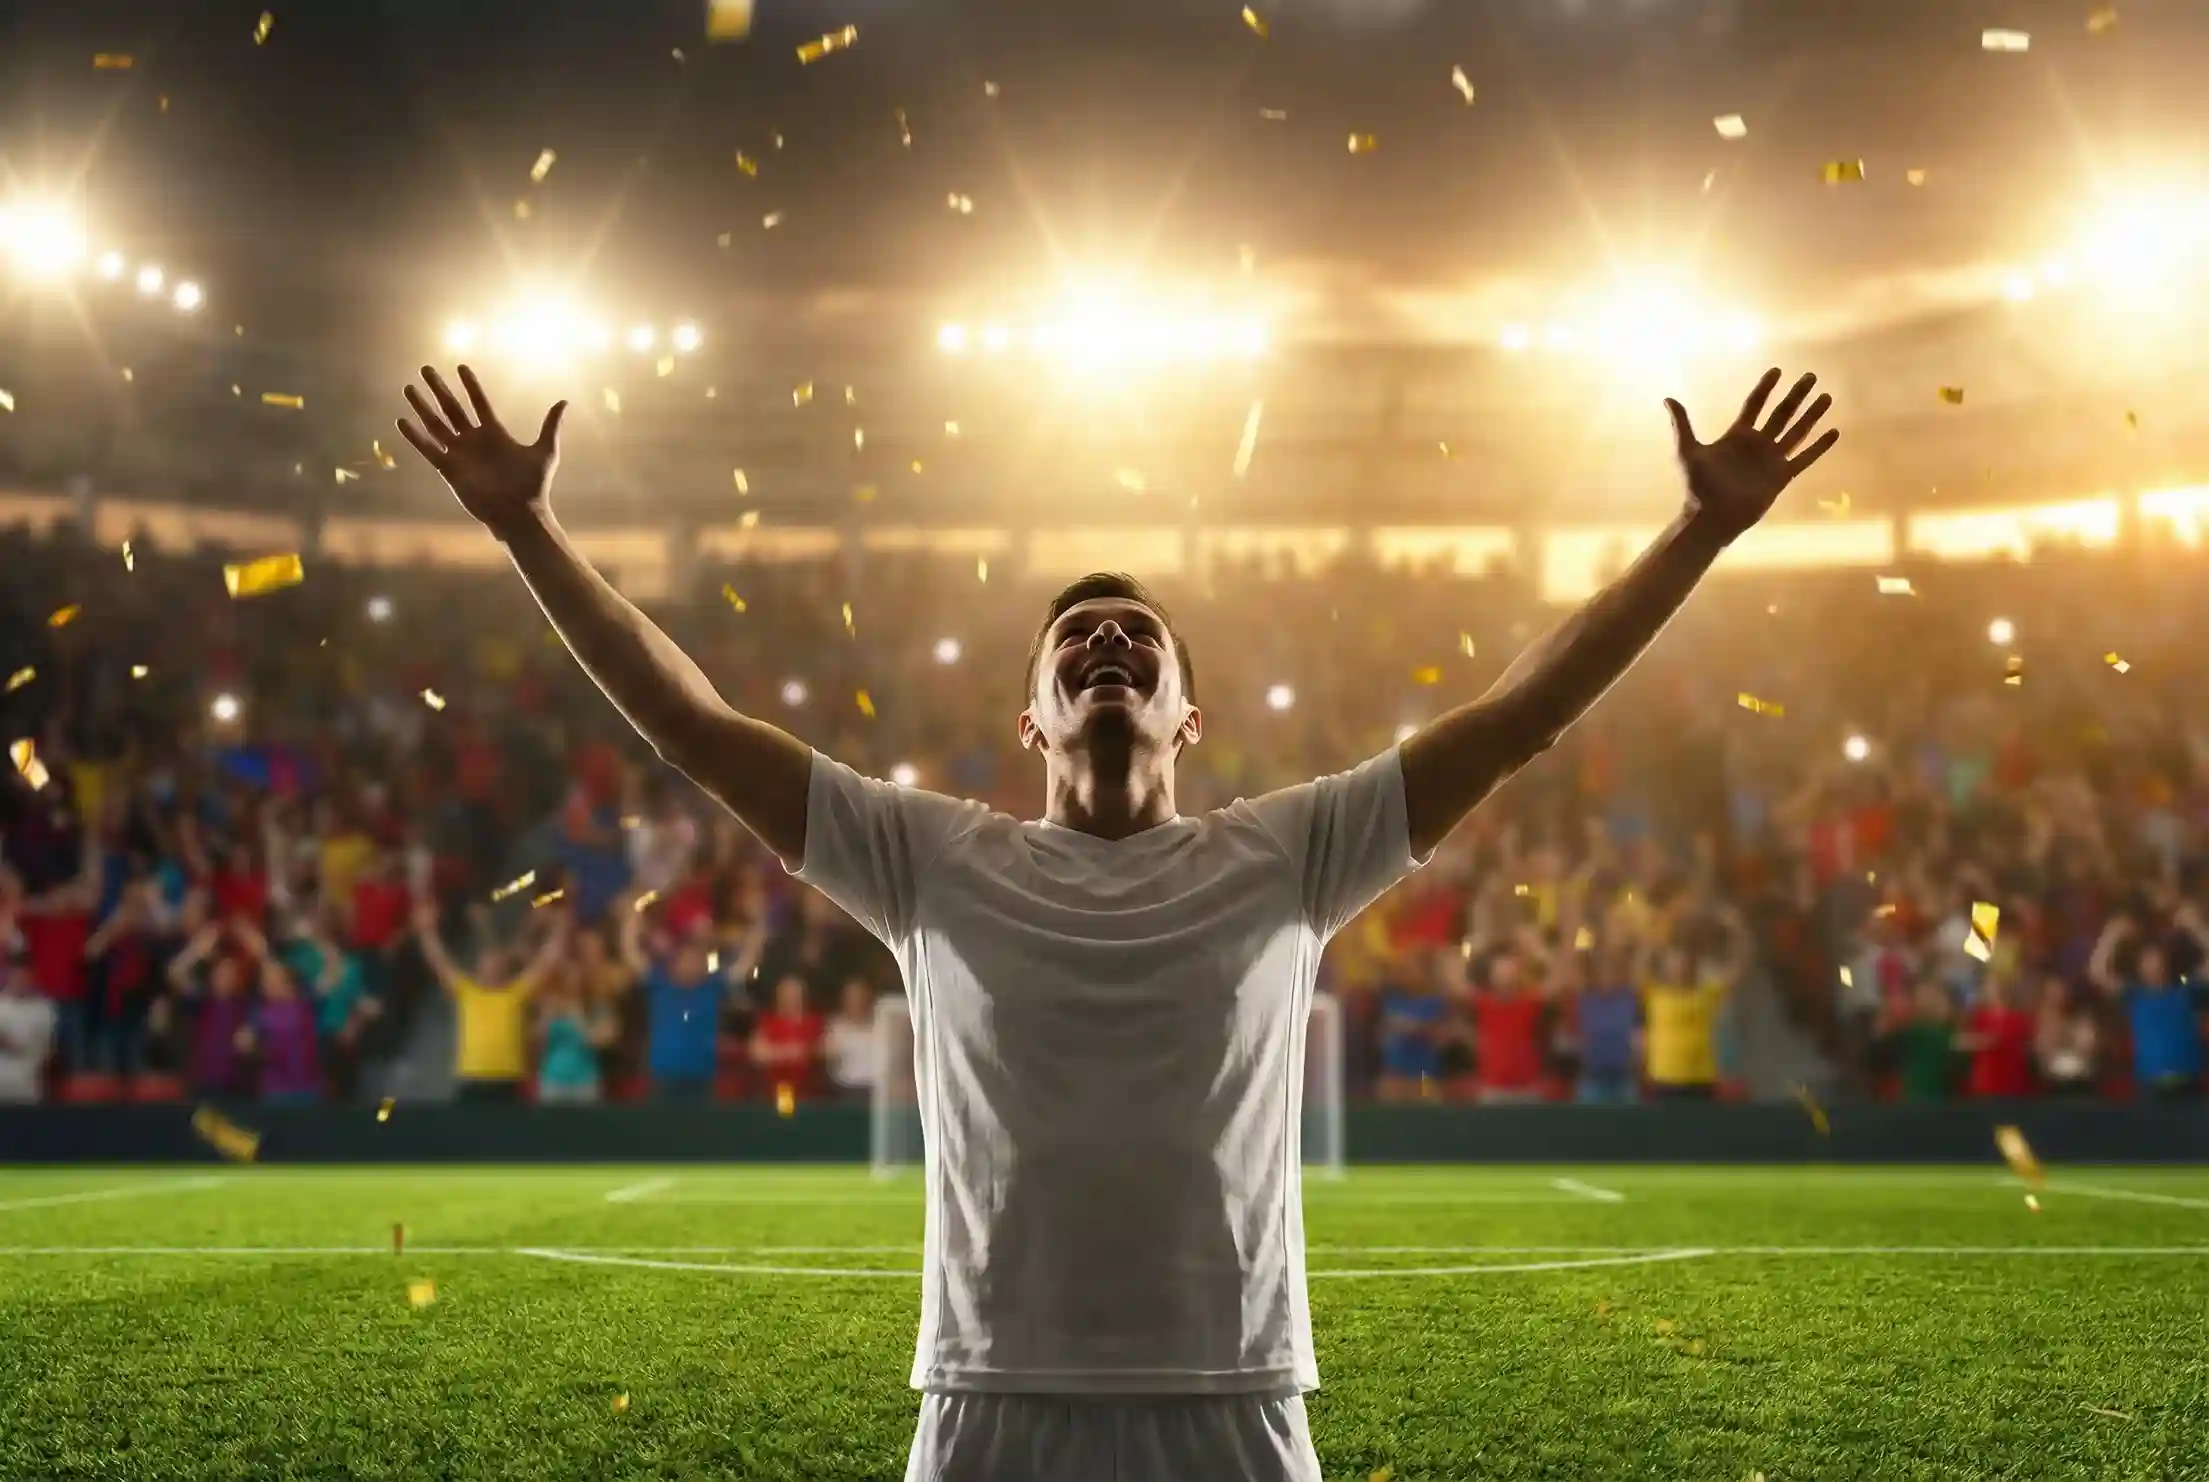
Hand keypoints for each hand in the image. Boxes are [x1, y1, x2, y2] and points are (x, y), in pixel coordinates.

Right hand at [396, 365, 567, 539]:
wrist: (520, 514)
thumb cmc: (534, 486)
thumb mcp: (545, 452)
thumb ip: (550, 426)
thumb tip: (564, 401)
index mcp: (494, 433)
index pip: (479, 402)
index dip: (471, 385)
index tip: (461, 367)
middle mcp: (474, 441)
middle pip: (452, 408)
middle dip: (439, 389)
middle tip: (426, 369)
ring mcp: (460, 454)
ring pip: (436, 425)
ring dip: (422, 407)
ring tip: (408, 388)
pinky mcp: (449, 470)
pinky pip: (429, 450)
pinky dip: (415, 437)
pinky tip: (402, 421)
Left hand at [1664, 368, 1839, 544]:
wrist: (1712, 517)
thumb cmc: (1698, 486)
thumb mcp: (1687, 451)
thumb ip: (1682, 425)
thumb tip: (1668, 399)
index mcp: (1737, 436)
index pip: (1755, 404)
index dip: (1765, 388)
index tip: (1776, 371)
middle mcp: (1757, 444)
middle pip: (1781, 413)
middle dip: (1796, 395)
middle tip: (1810, 376)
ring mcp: (1771, 460)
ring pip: (1796, 431)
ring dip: (1812, 415)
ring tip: (1827, 397)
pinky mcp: (1781, 476)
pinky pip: (1804, 458)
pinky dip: (1819, 447)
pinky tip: (1833, 432)